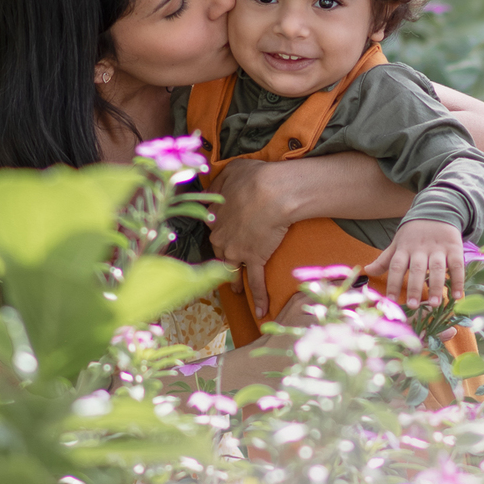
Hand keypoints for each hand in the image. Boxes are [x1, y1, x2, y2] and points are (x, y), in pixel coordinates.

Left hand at [207, 163, 296, 318]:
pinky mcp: (256, 259)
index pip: (214, 230)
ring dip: (235, 282)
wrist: (272, 192)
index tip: (223, 237)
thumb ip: (219, 182)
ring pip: (233, 270)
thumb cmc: (253, 177)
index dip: (220, 233)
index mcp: (213, 218)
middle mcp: (221, 238)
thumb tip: (210, 187)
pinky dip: (259, 297)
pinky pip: (257, 282)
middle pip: (220, 253)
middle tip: (226, 268)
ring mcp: (237, 251)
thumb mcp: (229, 171)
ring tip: (237, 290)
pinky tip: (262, 311)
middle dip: (224, 260)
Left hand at [364, 218, 465, 309]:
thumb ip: (384, 259)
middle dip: (414, 288)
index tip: (391, 300)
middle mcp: (420, 249)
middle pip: (417, 269)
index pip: (396, 267)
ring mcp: (438, 248)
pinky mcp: (454, 248)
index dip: (392, 283)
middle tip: (413, 306)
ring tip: (434, 303)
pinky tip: (458, 296)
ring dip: (436, 286)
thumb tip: (367, 271)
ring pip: (437, 268)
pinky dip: (458, 280)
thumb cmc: (414, 233)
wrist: (437, 210)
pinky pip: (457, 265)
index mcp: (404, 248)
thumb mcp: (398, 243)